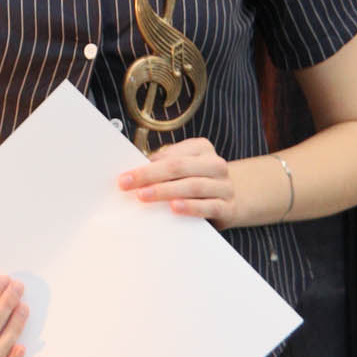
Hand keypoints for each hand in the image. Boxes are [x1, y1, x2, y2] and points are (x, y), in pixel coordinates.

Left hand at [119, 137, 236, 226]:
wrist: (230, 200)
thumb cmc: (197, 181)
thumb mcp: (183, 168)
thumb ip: (163, 166)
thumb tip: (134, 174)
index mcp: (201, 148)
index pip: (171, 155)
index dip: (147, 164)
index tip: (125, 176)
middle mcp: (215, 164)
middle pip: (179, 167)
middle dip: (150, 175)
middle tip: (128, 185)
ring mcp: (224, 186)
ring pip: (193, 186)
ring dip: (165, 191)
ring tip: (144, 196)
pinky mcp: (228, 207)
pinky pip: (209, 206)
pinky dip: (190, 207)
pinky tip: (174, 208)